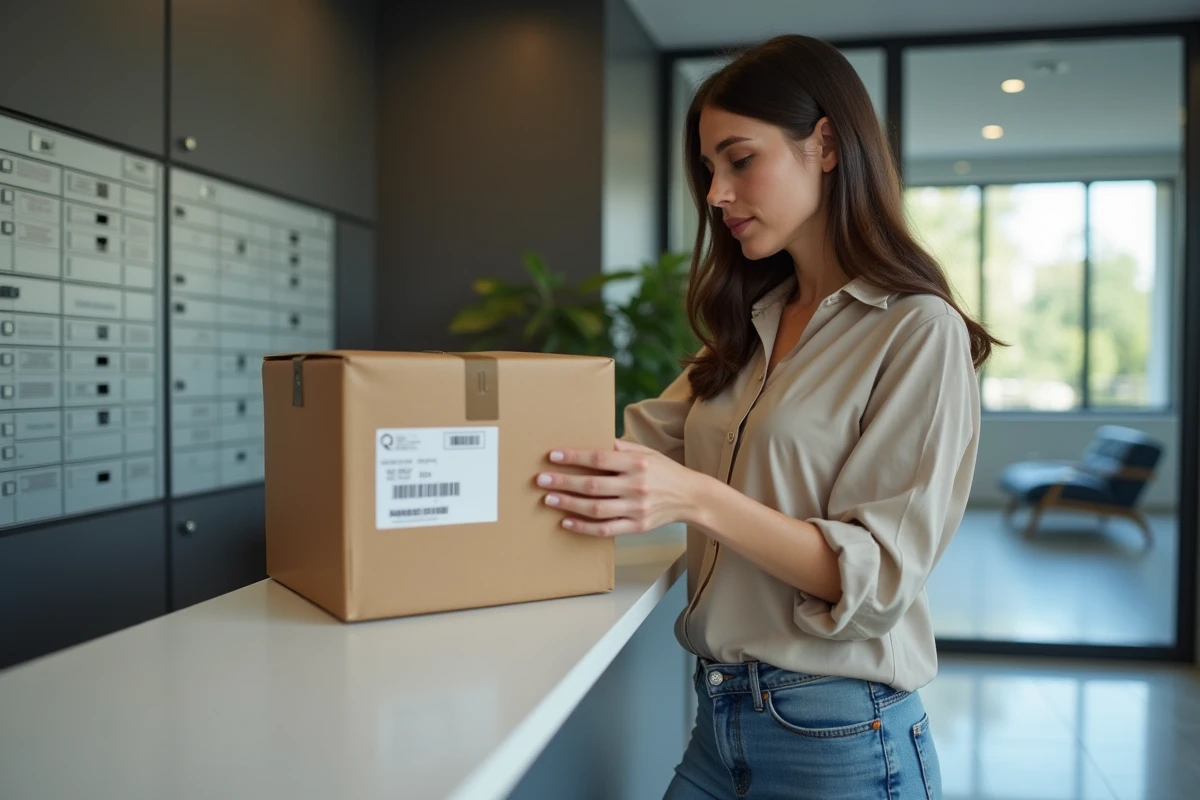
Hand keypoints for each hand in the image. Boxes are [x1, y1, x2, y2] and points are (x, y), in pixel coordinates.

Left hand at [535, 439, 703, 536]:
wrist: (691, 497)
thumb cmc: (664, 471)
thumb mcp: (646, 452)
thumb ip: (620, 448)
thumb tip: (593, 440)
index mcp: (637, 463)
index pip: (599, 459)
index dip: (574, 458)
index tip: (553, 456)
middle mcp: (636, 486)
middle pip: (593, 485)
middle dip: (563, 482)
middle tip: (541, 480)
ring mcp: (636, 508)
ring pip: (596, 509)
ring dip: (569, 504)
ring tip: (548, 499)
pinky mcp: (637, 526)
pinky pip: (605, 530)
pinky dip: (584, 527)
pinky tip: (566, 522)